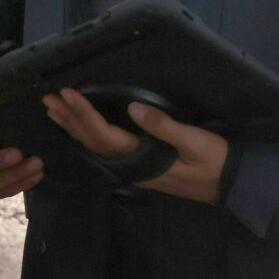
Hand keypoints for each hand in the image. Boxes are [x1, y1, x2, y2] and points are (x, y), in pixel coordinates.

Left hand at [41, 89, 228, 204]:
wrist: (230, 184)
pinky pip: (106, 149)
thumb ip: (164, 126)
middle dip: (70, 119)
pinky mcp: (140, 164)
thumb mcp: (194, 141)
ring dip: (74, 127)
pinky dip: (88, 135)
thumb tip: (133, 108)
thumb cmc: (214, 160)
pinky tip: (79, 126)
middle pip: (93, 142)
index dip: (83, 114)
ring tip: (54, 109)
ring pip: (96, 147)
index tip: (67, 94)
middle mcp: (132, 165)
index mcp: (143, 157)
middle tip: (48, 98)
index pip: (104, 135)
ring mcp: (134, 167)